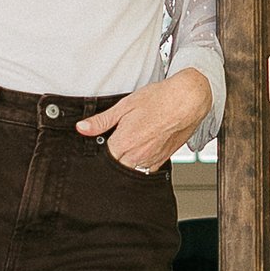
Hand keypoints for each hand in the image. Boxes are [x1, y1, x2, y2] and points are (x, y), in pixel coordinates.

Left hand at [77, 69, 210, 176]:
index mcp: (124, 142)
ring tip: (130, 145)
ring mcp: (151, 159)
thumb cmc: (159, 100)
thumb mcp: (124, 105)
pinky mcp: (162, 160)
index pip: (103, 158)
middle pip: (116, 168)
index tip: (103, 141)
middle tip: (116, 143)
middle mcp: (137, 155)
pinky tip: (142, 149)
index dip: (100, 150)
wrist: (187, 100)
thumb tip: (82, 128)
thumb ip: (101, 121)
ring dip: (126, 162)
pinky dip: (141, 163)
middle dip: (113, 159)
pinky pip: (147, 170)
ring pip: (131, 170)